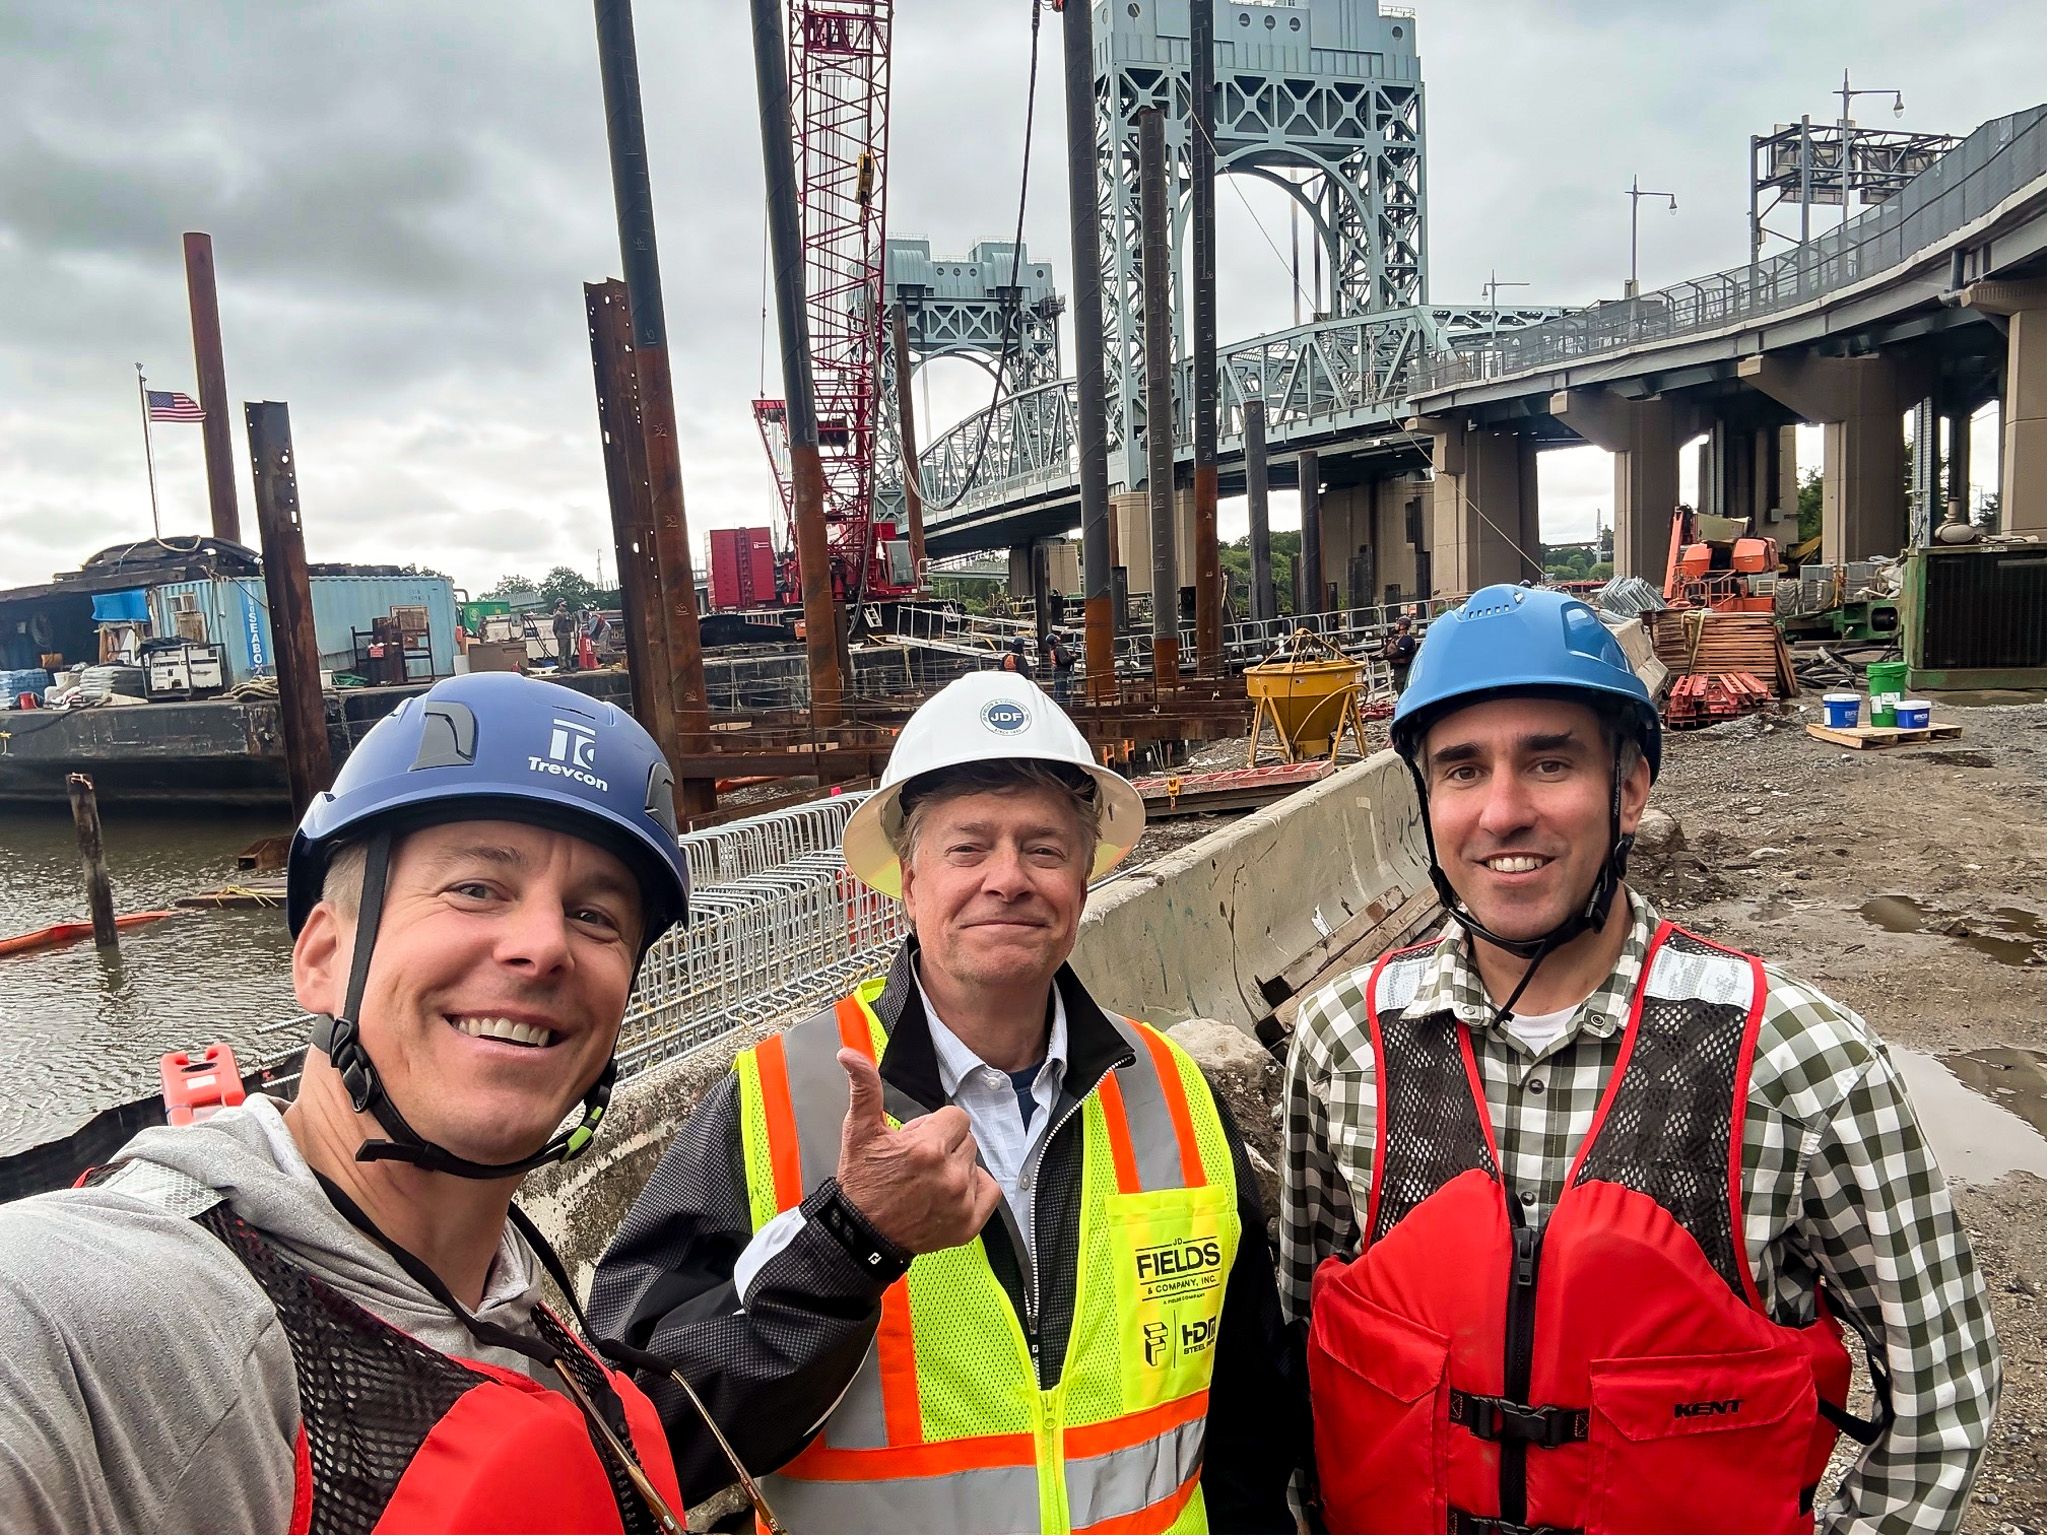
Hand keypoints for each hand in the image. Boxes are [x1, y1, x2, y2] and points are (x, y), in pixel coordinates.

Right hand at [834, 1048, 1000, 1254]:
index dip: (934, 1126)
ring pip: (975, 1163)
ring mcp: (961, 1201)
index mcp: (927, 1148)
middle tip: (918, 1162)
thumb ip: (864, 1088)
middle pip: (966, 1139)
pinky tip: (948, 1193)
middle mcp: (949, 1174)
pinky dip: (974, 1189)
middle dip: (945, 1145)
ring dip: (956, 1167)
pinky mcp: (969, 1223)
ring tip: (928, 1180)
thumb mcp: (859, 1132)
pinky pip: (990, 1190)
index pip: (956, 1117)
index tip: (917, 1141)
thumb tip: (851, 1055)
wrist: (860, 1234)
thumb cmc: (862, 1184)